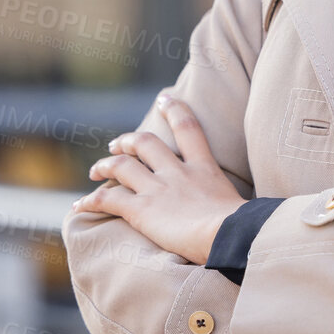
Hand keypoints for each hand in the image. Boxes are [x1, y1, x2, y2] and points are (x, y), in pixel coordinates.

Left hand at [70, 97, 247, 265]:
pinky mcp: (141, 209)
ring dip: (105, 165)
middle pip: (146, 143)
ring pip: (122, 166)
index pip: (188, 129)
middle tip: (116, 144)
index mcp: (204, 169)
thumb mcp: (246, 207)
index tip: (163, 99)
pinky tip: (80, 205)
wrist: (230, 234)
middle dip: (128, 141)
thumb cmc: (245, 229)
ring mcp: (157, 189)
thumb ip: (240, 205)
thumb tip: (254, 218)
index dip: (174, 110)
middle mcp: (177, 173)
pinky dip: (90, 201)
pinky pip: (108, 200)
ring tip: (96, 170)